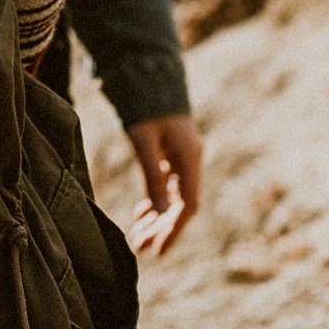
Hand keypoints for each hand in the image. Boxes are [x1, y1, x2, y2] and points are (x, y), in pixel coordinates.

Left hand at [123, 115, 203, 257]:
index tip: (157, 250)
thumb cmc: (145, 109)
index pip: (187, 205)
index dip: (173, 230)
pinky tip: (141, 214)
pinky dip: (155, 202)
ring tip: (137, 237)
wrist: (150, 78)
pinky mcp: (174, 155)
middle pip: (180, 205)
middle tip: (139, 248)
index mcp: (190, 159)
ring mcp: (184, 158)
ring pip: (174, 198)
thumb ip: (152, 176)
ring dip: (157, 219)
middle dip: (161, 229)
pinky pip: (169, 186)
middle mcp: (191, 161)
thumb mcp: (144, 143)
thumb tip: (158, 213)